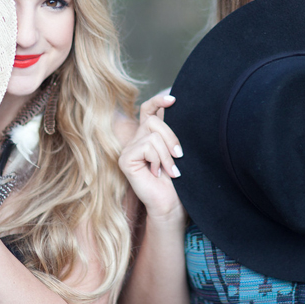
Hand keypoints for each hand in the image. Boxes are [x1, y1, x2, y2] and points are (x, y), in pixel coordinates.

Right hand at [118, 93, 184, 221]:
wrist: (171, 204)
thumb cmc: (177, 181)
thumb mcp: (177, 151)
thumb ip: (173, 132)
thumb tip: (176, 107)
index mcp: (149, 136)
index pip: (147, 109)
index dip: (158, 100)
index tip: (174, 99)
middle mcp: (136, 140)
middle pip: (152, 121)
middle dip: (171, 137)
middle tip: (179, 156)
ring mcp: (129, 149)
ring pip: (152, 134)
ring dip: (167, 154)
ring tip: (170, 170)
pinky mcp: (125, 159)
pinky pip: (146, 146)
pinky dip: (158, 159)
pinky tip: (156, 172)